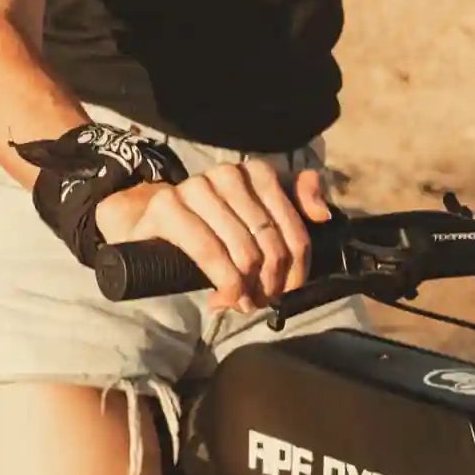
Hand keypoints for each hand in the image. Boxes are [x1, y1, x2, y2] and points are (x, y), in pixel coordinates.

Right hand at [97, 159, 331, 308]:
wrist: (152, 228)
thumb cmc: (214, 228)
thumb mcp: (258, 219)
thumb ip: (297, 205)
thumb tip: (322, 214)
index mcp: (255, 172)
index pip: (292, 222)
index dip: (297, 262)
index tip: (290, 287)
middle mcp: (227, 173)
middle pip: (268, 238)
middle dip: (271, 279)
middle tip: (263, 300)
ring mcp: (195, 187)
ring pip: (241, 246)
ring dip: (247, 285)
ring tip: (244, 302)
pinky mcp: (166, 205)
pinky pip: (207, 249)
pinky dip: (222, 280)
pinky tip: (223, 297)